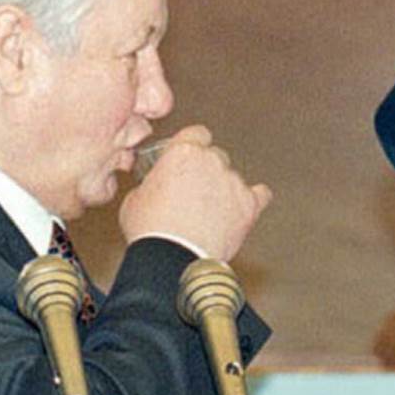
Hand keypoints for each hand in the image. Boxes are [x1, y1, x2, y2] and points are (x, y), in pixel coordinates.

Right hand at [119, 124, 271, 260]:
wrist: (174, 261)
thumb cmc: (153, 232)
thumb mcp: (135, 198)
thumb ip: (152, 183)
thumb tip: (156, 186)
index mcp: (183, 152)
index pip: (197, 134)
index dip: (193, 145)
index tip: (190, 156)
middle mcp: (212, 162)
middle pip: (216, 156)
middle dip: (207, 171)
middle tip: (194, 192)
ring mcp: (233, 183)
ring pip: (233, 177)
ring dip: (224, 189)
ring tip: (210, 213)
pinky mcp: (249, 206)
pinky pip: (260, 195)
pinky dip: (253, 200)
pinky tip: (245, 205)